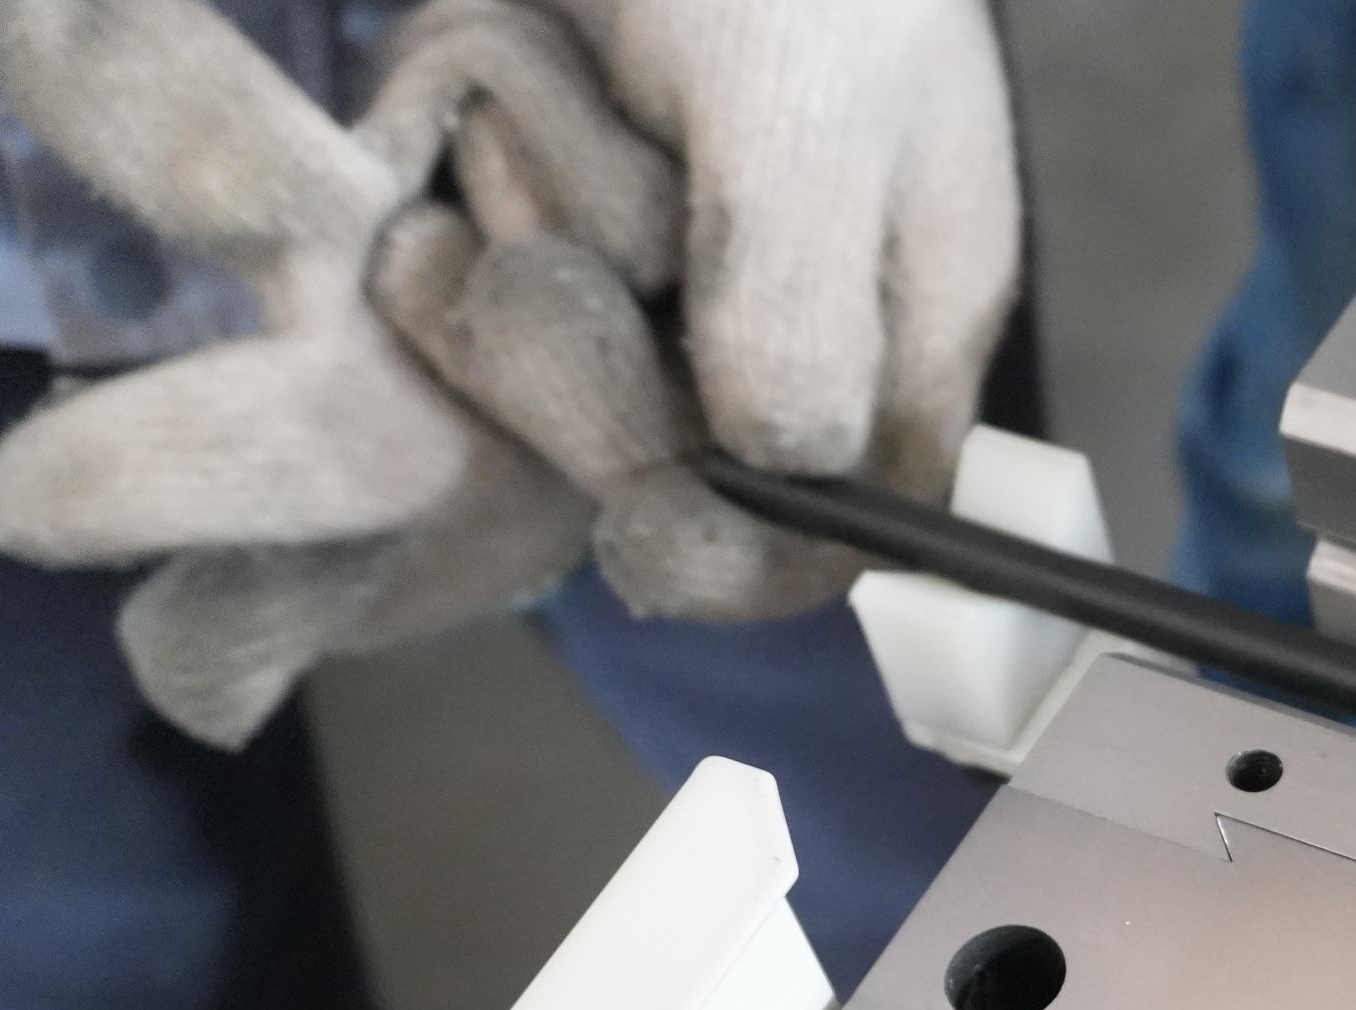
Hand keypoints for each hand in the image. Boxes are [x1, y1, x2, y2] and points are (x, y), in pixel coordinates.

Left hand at [0, 0, 1023, 745]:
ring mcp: (660, 264)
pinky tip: (467, 108)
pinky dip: (451, 224)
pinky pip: (489, 289)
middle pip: (680, 471)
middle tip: (525, 255)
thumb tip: (775, 490)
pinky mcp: (550, 207)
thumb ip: (803, 329)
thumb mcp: (809, 135)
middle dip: (587, 379)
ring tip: (509, 115)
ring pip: (568, 382)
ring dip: (509, 274)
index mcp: (904, 320)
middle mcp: (785, 316)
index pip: (846, 528)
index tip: (642, 514)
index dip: (745, 555)